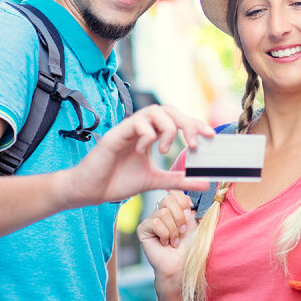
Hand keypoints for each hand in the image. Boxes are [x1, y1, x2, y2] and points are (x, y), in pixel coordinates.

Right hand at [64, 105, 212, 207]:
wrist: (90, 191)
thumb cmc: (118, 181)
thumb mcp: (155, 181)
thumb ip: (179, 180)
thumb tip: (205, 183)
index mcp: (151, 134)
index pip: (177, 120)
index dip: (195, 124)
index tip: (211, 136)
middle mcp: (141, 128)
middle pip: (169, 110)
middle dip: (186, 123)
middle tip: (194, 143)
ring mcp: (128, 129)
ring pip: (155, 111)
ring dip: (167, 128)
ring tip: (166, 150)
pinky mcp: (116, 134)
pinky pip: (136, 123)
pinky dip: (146, 135)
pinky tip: (143, 151)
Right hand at [138, 190, 197, 286]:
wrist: (182, 264)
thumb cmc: (190, 246)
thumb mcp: (195, 223)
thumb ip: (191, 207)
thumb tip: (188, 195)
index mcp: (173, 208)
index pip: (174, 192)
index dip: (183, 202)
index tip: (189, 215)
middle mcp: (160, 211)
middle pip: (168, 199)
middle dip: (180, 217)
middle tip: (181, 231)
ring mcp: (150, 220)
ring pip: (163, 212)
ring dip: (173, 229)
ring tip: (174, 240)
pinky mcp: (142, 229)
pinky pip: (156, 222)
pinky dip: (165, 234)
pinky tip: (165, 243)